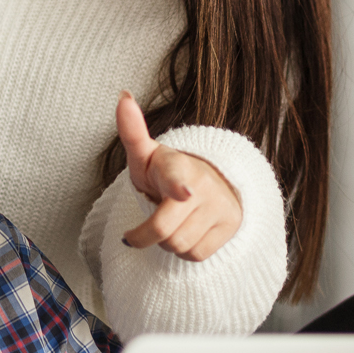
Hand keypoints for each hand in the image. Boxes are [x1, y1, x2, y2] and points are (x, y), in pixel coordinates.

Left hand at [117, 92, 244, 260]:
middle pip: (165, 230)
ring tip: (169, 224)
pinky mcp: (230, 227)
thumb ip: (132, 131)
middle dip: (144, 236)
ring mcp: (219, 207)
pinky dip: (184, 251)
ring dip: (166, 243)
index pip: (177, 176)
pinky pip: (196, 255)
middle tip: (137, 232)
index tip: (184, 193)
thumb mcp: (146, 155)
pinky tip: (186, 232)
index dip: (179, 186)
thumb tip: (123, 96)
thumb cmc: (166, 172)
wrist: (209, 183)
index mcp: (178, 165)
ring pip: (179, 246)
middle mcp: (202, 185)